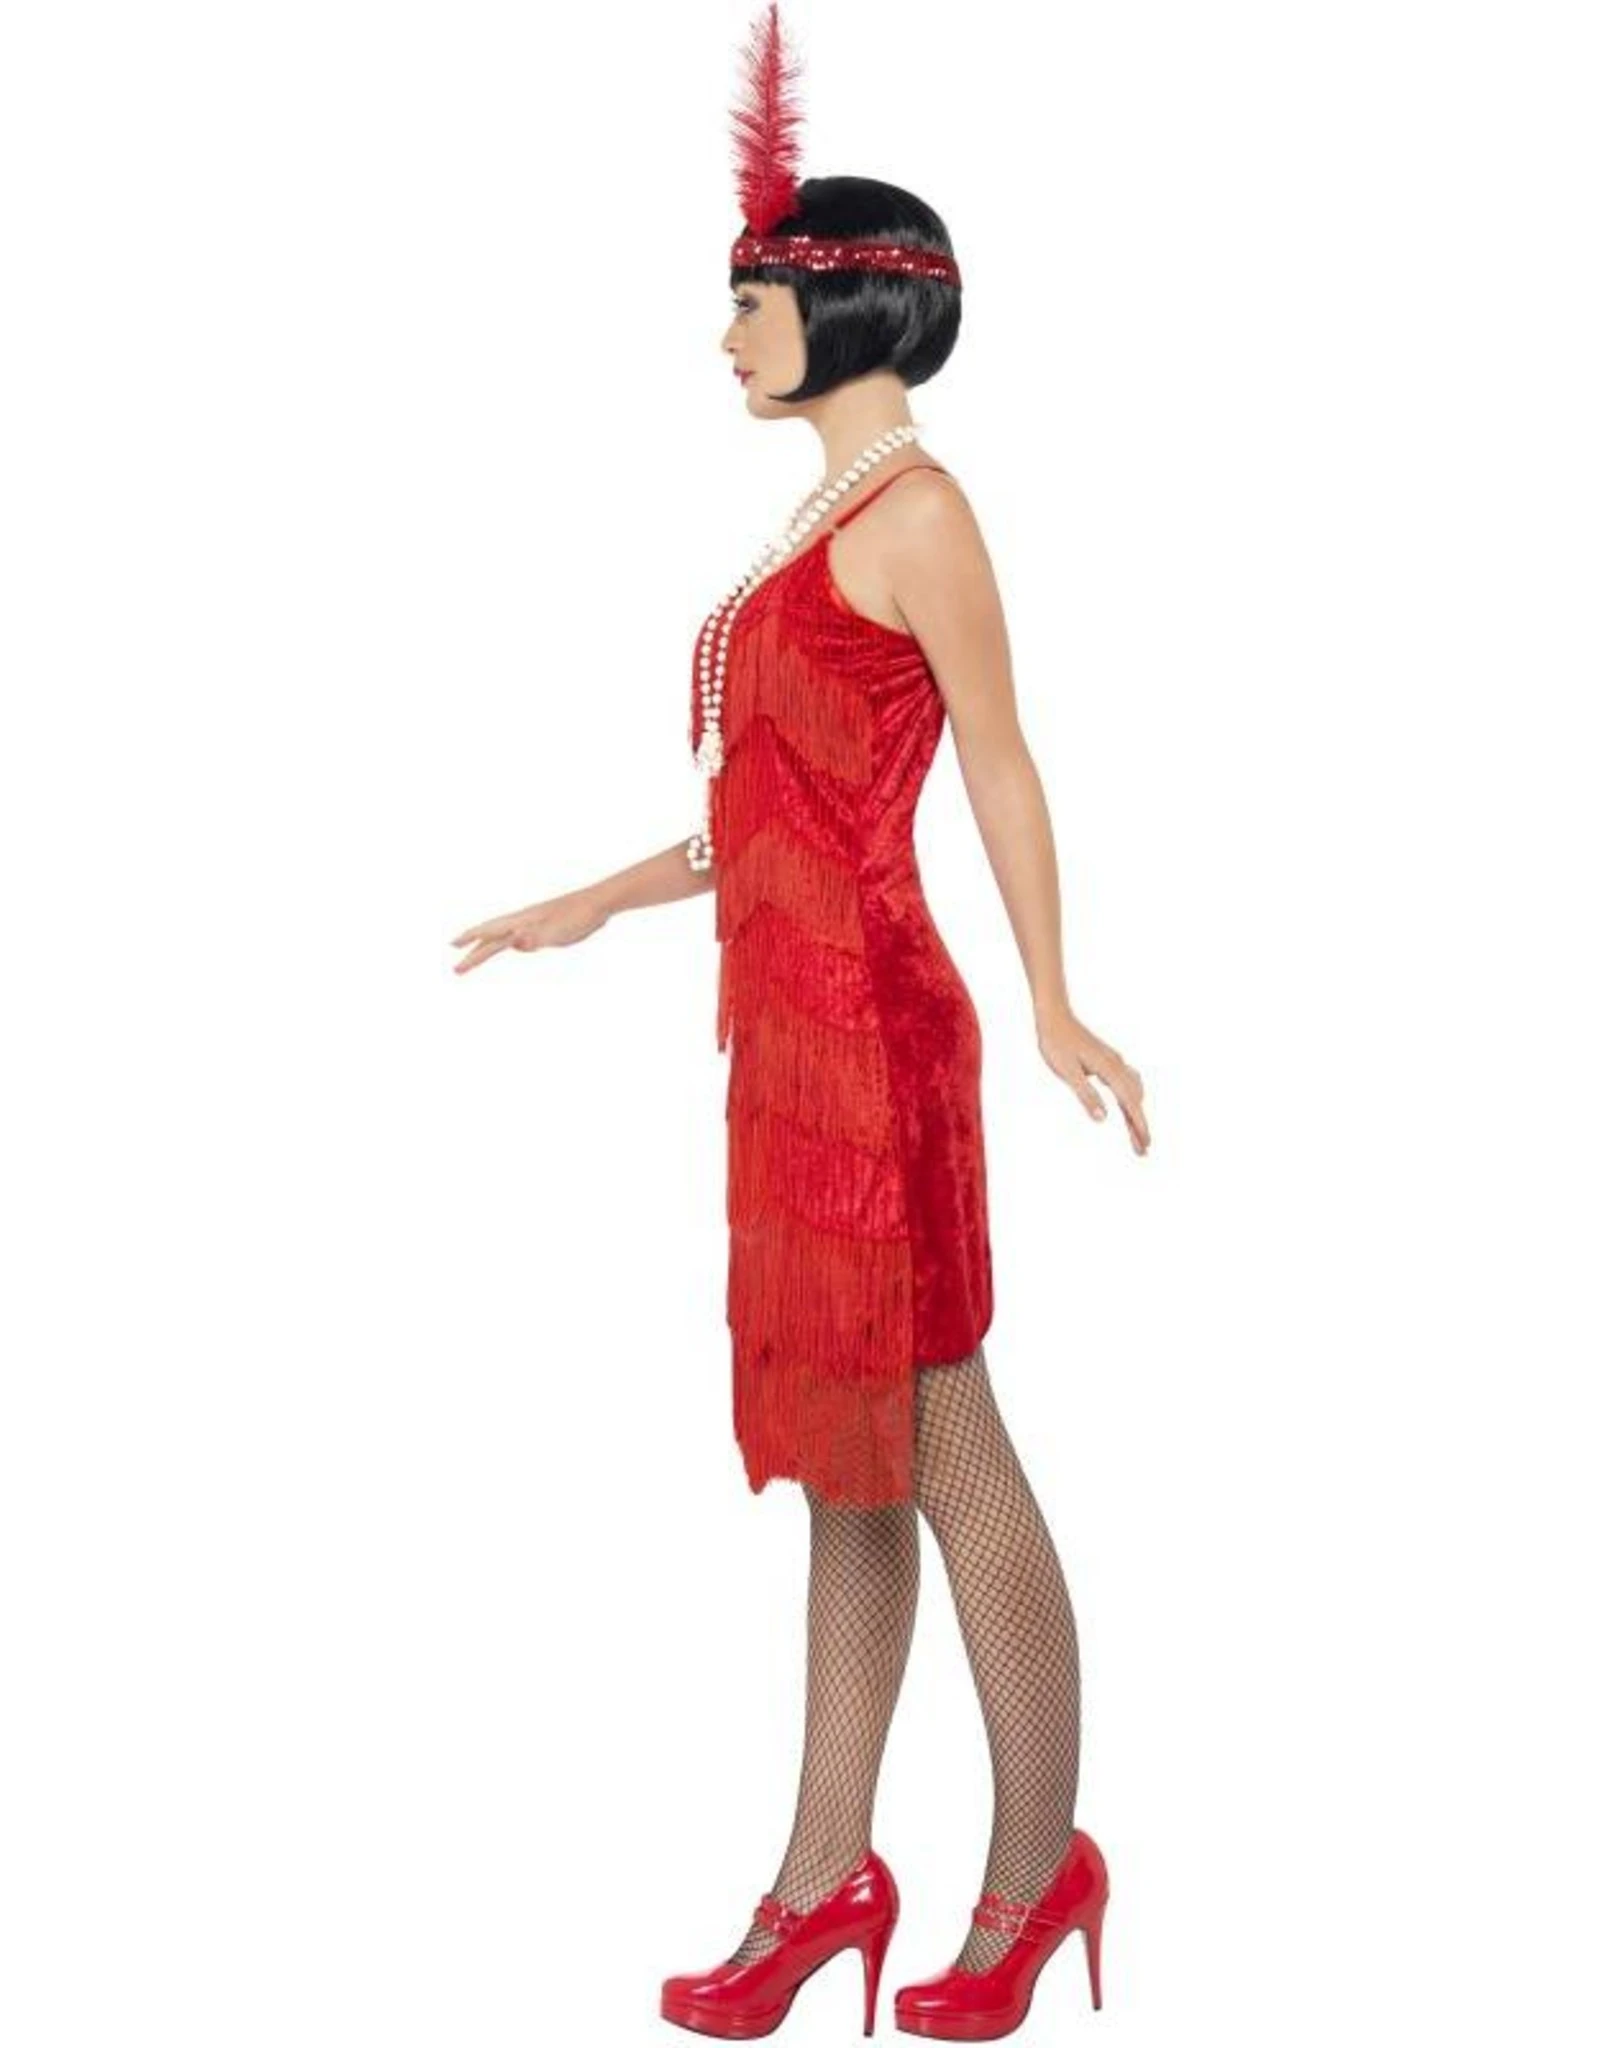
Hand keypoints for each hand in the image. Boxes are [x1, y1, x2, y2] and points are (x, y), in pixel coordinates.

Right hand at [450, 889, 609, 973]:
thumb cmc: (578, 916)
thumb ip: (535, 938)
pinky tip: (515, 946)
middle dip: (473, 946)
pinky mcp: (547, 928)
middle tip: (454, 954)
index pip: (490, 933)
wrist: (598, 903)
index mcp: (522, 922)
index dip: (471, 941)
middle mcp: (524, 921)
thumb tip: (514, 944)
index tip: (452, 946)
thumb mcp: (556, 931)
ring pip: (505, 935)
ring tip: (475, 952)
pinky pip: (522, 937)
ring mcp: (535, 924)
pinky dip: (511, 942)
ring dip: (489, 944)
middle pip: (492, 934)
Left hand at [1036, 1003, 1149, 1153]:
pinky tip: (1127, 1106)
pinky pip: (1126, 1083)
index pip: (1129, 1102)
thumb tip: (1102, 1119)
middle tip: (1143, 1151)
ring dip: (1135, 1113)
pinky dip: (1130, 1099)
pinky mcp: (1108, 1061)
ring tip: (1135, 1136)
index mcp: (1109, 1069)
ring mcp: (1114, 1062)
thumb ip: (1086, 1095)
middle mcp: (1117, 1065)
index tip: (1146, 1144)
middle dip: (1139, 1125)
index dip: (1138, 1125)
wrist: (1054, 1016)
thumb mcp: (1067, 1072)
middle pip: (1135, 1100)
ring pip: (1133, 1091)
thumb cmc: (1056, 1043)